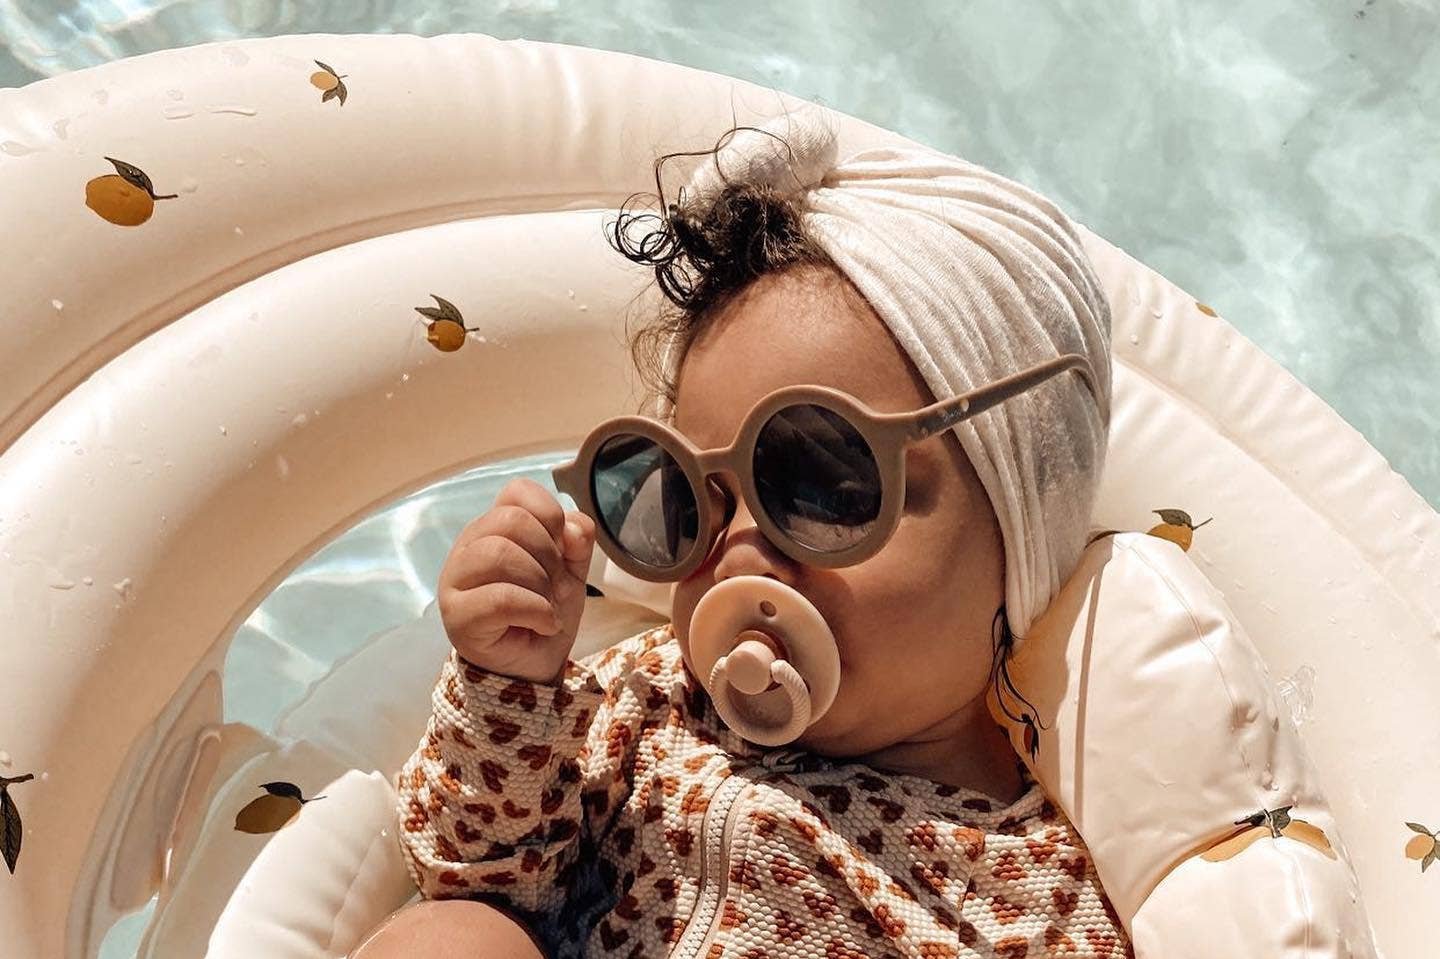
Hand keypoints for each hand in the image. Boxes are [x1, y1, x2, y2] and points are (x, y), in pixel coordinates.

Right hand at [437, 477, 595, 683]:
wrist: (533, 667)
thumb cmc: (545, 611)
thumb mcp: (572, 570)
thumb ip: (577, 541)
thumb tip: (572, 527)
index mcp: (493, 527)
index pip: (517, 492)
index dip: (549, 514)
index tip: (562, 548)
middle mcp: (468, 547)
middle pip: (510, 521)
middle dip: (548, 555)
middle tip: (556, 586)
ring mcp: (456, 581)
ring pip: (499, 554)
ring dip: (539, 583)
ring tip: (547, 606)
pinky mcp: (456, 616)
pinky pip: (500, 597)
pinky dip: (535, 610)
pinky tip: (544, 623)